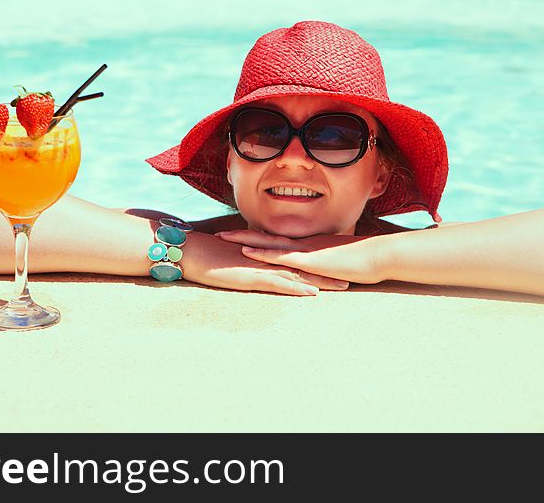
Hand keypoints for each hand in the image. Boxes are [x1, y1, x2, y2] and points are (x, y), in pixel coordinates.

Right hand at [178, 232, 348, 295]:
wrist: (190, 250)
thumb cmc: (208, 256)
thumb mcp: (235, 260)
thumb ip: (250, 262)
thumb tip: (261, 266)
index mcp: (265, 255)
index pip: (297, 259)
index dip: (319, 263)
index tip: (339, 265)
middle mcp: (267, 259)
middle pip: (304, 266)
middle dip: (329, 272)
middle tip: (353, 276)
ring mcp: (261, 267)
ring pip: (297, 275)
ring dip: (320, 282)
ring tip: (343, 287)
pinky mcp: (251, 277)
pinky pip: (278, 284)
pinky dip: (296, 289)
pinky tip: (311, 294)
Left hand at [215, 230, 385, 284]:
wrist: (380, 255)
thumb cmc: (365, 260)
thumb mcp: (340, 265)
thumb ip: (327, 268)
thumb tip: (321, 275)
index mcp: (309, 246)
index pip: (278, 240)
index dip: (257, 237)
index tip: (238, 236)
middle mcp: (302, 245)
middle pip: (266, 238)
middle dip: (241, 236)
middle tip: (219, 234)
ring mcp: (305, 252)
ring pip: (268, 244)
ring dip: (244, 241)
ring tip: (222, 238)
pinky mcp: (310, 261)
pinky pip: (282, 256)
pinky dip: (263, 254)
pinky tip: (247, 253)